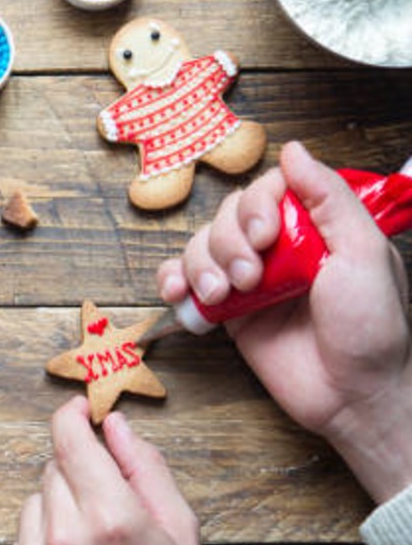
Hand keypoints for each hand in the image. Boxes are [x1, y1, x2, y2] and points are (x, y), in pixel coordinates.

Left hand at [0, 397, 203, 544]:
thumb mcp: (179, 532)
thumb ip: (147, 468)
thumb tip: (116, 423)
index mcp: (111, 518)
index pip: (70, 439)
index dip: (72, 416)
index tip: (78, 409)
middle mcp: (64, 536)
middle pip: (53, 468)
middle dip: (77, 473)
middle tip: (105, 504)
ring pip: (34, 500)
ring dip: (57, 508)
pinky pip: (19, 536)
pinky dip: (40, 541)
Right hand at [157, 141, 411, 502]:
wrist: (353, 394)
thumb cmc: (372, 328)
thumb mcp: (364, 252)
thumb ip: (329, 198)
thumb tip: (294, 150)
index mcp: (313, 227)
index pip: (267, 189)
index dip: (255, 205)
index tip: (265, 235)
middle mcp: (278, 248)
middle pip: (227, 216)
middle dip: (229, 242)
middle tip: (250, 277)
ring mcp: (249, 280)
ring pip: (201, 247)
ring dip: (202, 266)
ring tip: (225, 296)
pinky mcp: (227, 313)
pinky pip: (185, 283)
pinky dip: (173, 282)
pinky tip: (178, 294)